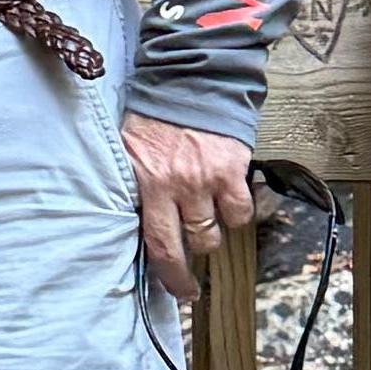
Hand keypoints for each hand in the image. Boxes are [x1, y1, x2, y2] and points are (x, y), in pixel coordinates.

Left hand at [124, 113, 255, 296]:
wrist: (189, 78)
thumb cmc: (156, 114)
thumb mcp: (130, 149)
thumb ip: (136, 186)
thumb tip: (138, 221)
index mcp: (144, 183)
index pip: (155, 243)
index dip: (169, 275)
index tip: (179, 291)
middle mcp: (174, 187)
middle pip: (187, 245)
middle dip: (190, 267)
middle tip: (192, 279)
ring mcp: (205, 180)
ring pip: (214, 232)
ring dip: (211, 234)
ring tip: (205, 221)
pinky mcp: (232, 170)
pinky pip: (240, 211)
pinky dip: (237, 213)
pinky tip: (229, 201)